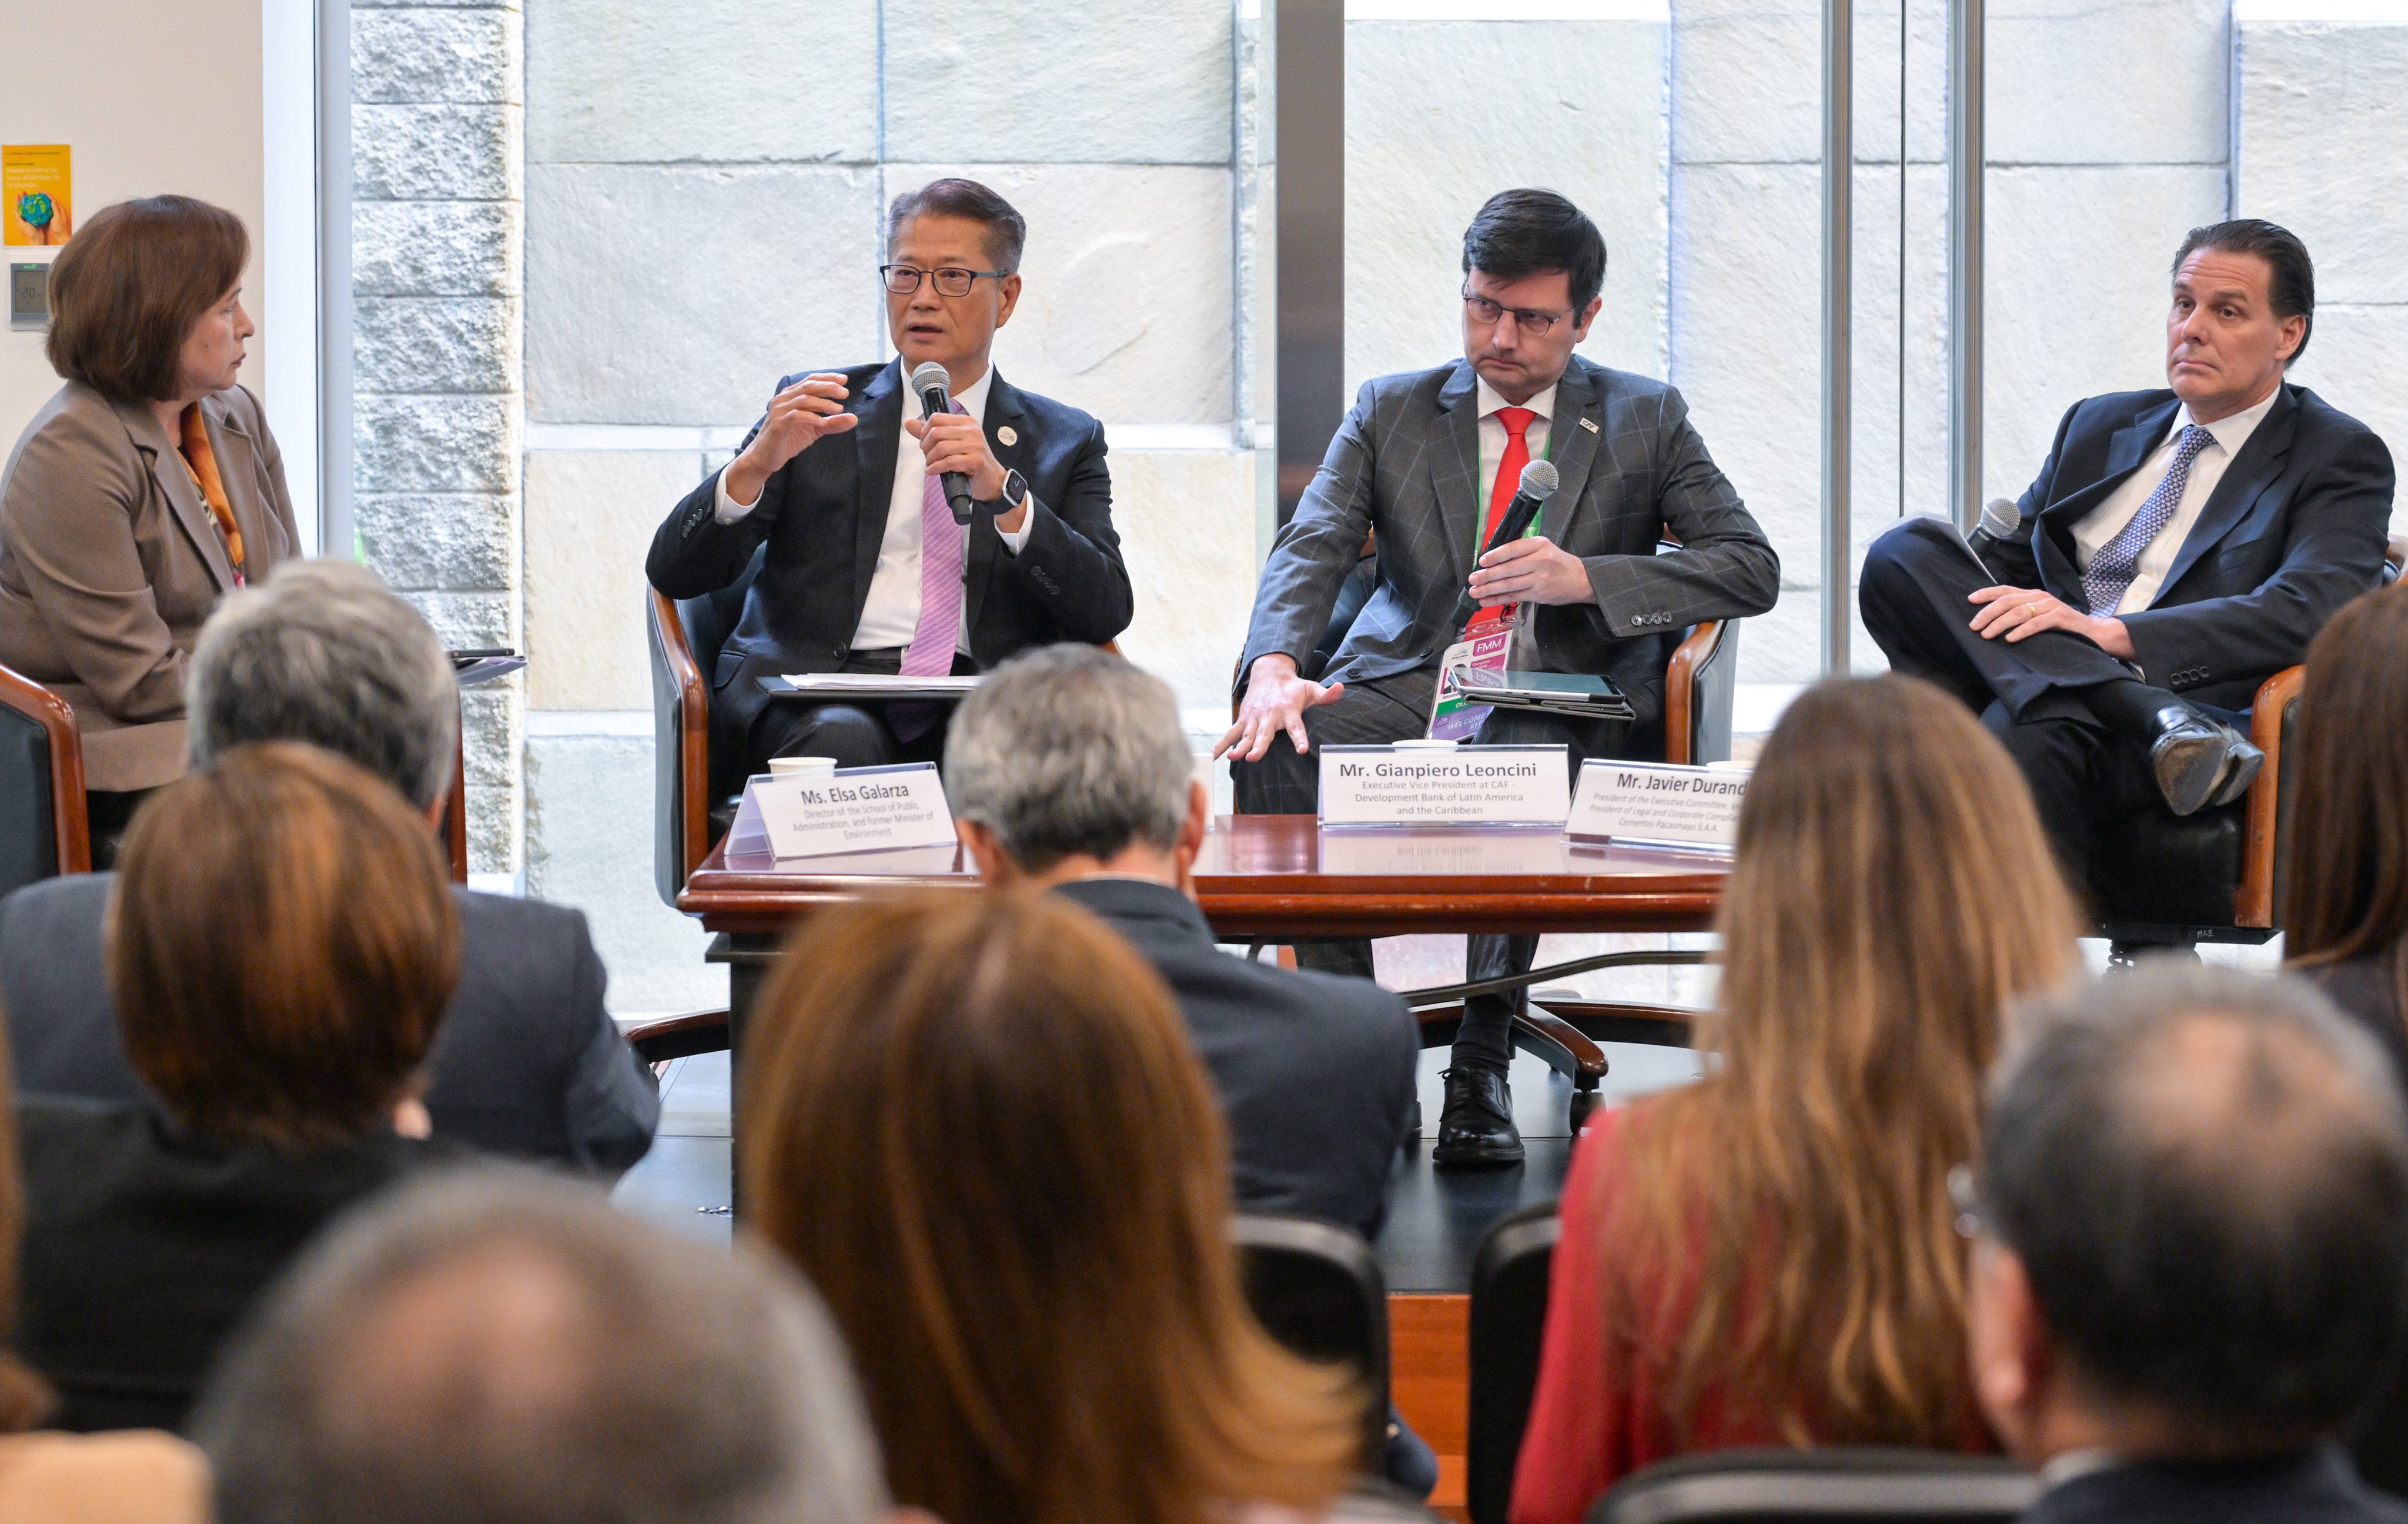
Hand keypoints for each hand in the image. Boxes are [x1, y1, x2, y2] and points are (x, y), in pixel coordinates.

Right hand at [724, 374, 857, 505]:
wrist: (765, 458)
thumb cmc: (789, 440)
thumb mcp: (815, 430)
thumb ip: (832, 423)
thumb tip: (854, 418)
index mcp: (791, 395)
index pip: (810, 380)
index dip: (827, 378)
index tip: (844, 380)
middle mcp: (783, 399)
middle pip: (808, 386)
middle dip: (828, 387)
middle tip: (845, 394)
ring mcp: (779, 411)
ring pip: (803, 399)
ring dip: (823, 403)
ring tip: (838, 409)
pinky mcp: (777, 424)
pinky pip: (796, 416)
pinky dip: (811, 417)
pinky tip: (823, 422)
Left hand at [907, 413, 1008, 497]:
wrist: (991, 479)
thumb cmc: (971, 460)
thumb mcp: (953, 442)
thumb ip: (930, 432)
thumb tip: (908, 422)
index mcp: (966, 421)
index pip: (936, 418)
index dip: (924, 431)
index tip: (924, 442)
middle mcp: (972, 430)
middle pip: (936, 432)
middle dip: (925, 446)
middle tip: (927, 455)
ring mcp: (975, 445)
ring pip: (941, 448)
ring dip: (930, 459)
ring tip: (930, 465)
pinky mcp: (976, 461)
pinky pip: (948, 462)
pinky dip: (936, 468)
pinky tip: (932, 471)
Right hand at [1213, 653, 1345, 762]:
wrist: (1269, 672)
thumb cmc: (1293, 687)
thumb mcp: (1311, 688)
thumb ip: (1326, 694)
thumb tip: (1341, 689)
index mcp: (1288, 710)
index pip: (1296, 726)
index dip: (1299, 737)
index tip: (1302, 749)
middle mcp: (1270, 715)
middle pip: (1264, 733)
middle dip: (1259, 745)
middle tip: (1253, 757)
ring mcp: (1254, 717)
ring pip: (1246, 735)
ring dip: (1239, 746)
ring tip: (1234, 757)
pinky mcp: (1244, 719)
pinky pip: (1231, 733)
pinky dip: (1223, 743)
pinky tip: (1215, 756)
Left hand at [1467, 536, 1595, 606]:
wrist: (1581, 579)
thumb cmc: (1558, 562)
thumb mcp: (1544, 548)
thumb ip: (1522, 551)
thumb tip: (1493, 559)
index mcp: (1539, 545)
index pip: (1512, 549)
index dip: (1495, 556)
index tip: (1482, 561)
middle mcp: (1540, 561)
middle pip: (1508, 569)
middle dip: (1487, 575)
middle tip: (1473, 578)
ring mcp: (1539, 579)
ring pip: (1509, 585)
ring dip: (1489, 589)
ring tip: (1475, 591)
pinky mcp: (1539, 594)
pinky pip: (1514, 597)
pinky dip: (1498, 599)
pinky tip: (1486, 600)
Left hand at [1967, 585, 2135, 658]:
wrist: (2093, 632)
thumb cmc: (2061, 627)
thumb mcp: (2038, 617)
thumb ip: (2021, 615)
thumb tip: (1991, 622)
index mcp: (2032, 595)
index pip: (2005, 590)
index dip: (1987, 593)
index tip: (1970, 600)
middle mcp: (2040, 597)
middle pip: (2008, 601)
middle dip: (1988, 613)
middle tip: (1974, 626)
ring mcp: (2051, 606)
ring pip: (2019, 612)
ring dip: (2000, 624)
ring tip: (1987, 635)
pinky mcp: (2060, 618)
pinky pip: (2037, 623)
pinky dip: (2022, 631)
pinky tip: (2010, 639)